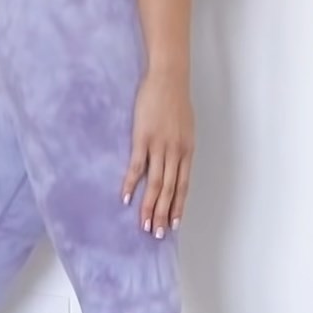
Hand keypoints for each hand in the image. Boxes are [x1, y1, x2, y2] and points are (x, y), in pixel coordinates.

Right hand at [123, 72, 193, 235]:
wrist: (168, 78)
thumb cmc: (176, 101)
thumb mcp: (185, 127)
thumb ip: (180, 147)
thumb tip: (176, 163)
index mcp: (186, 151)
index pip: (183, 186)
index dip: (178, 206)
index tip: (174, 225)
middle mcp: (175, 153)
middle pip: (169, 190)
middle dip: (163, 214)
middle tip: (157, 234)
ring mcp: (158, 146)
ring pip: (155, 183)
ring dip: (149, 206)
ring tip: (144, 225)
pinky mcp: (142, 138)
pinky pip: (137, 167)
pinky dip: (131, 184)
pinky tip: (126, 199)